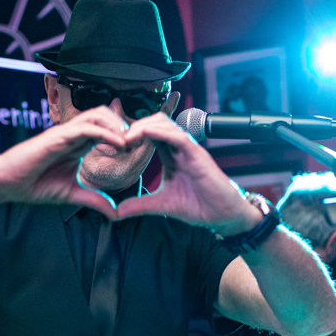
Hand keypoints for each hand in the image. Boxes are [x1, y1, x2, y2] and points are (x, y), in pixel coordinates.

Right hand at [0, 106, 130, 218]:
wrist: (6, 183)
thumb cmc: (34, 185)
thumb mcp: (72, 195)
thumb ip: (94, 200)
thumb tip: (115, 213)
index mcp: (78, 144)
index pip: (106, 129)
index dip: (125, 136)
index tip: (140, 150)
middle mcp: (73, 134)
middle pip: (106, 115)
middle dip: (125, 126)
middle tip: (139, 143)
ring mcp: (65, 133)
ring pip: (98, 115)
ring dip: (118, 126)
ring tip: (131, 143)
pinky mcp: (57, 137)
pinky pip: (86, 127)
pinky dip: (105, 133)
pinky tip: (118, 145)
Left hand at [113, 114, 260, 234]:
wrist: (221, 215)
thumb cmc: (197, 206)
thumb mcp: (159, 205)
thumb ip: (138, 205)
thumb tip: (116, 212)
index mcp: (169, 155)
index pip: (148, 133)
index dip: (130, 134)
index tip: (113, 145)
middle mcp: (178, 147)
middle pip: (153, 121)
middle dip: (132, 126)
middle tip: (116, 140)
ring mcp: (187, 148)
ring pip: (163, 122)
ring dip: (141, 126)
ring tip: (125, 138)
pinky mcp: (196, 153)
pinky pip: (176, 135)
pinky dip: (158, 132)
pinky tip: (142, 137)